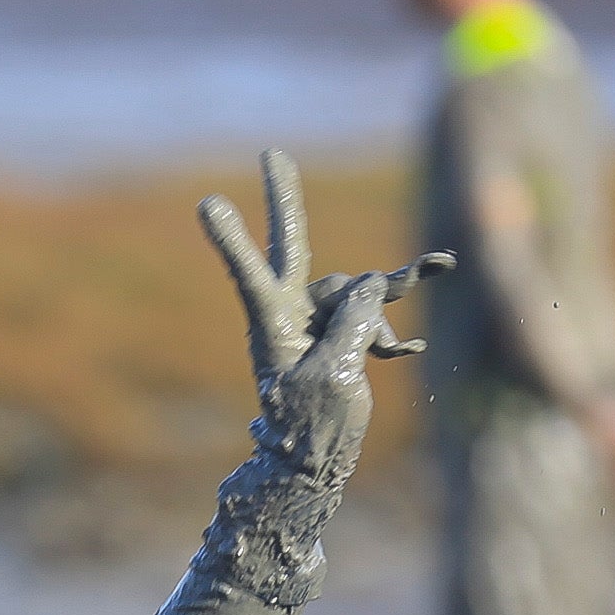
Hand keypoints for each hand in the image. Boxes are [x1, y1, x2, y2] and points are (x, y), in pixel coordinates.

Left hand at [195, 149, 452, 440]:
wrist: (314, 462)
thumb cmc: (312, 426)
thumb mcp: (335, 375)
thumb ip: (354, 320)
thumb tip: (372, 280)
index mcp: (272, 326)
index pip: (252, 275)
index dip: (235, 241)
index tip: (208, 201)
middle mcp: (291, 312)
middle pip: (289, 246)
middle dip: (285, 201)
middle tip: (272, 152)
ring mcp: (315, 317)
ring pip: (357, 289)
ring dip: (382, 310)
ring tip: (395, 335)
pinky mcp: (341, 329)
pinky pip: (374, 309)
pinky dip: (390, 328)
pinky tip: (407, 352)